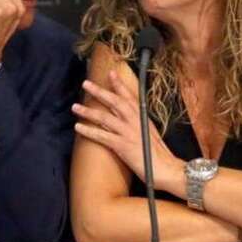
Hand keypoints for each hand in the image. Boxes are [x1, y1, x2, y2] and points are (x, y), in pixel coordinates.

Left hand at [72, 71, 182, 191]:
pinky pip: (101, 136)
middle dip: (99, 91)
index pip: (129, 96)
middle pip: (114, 102)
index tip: (111, 73)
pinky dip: (88, 131)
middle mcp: (135, 121)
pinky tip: (78, 127)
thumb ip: (139, 125)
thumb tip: (127, 120)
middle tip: (86, 83)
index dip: (119, 84)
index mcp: (143, 117)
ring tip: (75, 107)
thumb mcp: (150, 133)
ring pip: (104, 117)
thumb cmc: (159, 154)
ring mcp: (128, 132)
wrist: (167, 168)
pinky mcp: (122, 145)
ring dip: (88, 111)